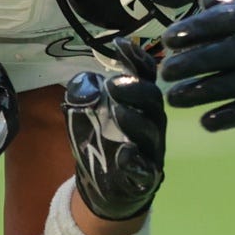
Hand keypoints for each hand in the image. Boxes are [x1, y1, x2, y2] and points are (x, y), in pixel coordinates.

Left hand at [63, 57, 165, 220]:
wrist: (109, 190)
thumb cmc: (102, 144)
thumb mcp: (89, 115)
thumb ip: (85, 96)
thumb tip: (82, 80)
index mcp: (141, 104)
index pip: (145, 76)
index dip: (136, 59)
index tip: (119, 44)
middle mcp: (152, 122)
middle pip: (152, 100)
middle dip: (134, 89)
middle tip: (113, 85)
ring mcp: (152, 150)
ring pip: (150, 131)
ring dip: (133, 120)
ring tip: (116, 111)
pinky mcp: (146, 176)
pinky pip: (145, 168)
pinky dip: (134, 160)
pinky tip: (124, 153)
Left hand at [158, 0, 234, 131]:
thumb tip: (207, 1)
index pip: (231, 19)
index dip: (197, 30)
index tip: (167, 39)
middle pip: (232, 55)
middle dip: (194, 64)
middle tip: (165, 71)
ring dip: (205, 94)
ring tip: (174, 98)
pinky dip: (232, 117)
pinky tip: (205, 121)